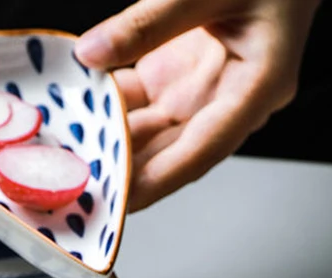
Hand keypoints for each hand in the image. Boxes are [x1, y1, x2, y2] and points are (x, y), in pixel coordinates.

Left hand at [75, 0, 319, 210]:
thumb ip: (150, 21)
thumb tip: (91, 54)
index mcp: (259, 84)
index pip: (204, 148)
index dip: (161, 179)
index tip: (124, 202)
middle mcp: (232, 96)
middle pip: (174, 149)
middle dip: (128, 171)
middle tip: (84, 188)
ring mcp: (204, 86)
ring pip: (152, 131)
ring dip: (112, 141)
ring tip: (72, 157)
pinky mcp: (181, 71)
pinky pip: (140, 101)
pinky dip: (108, 107)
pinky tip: (77, 113)